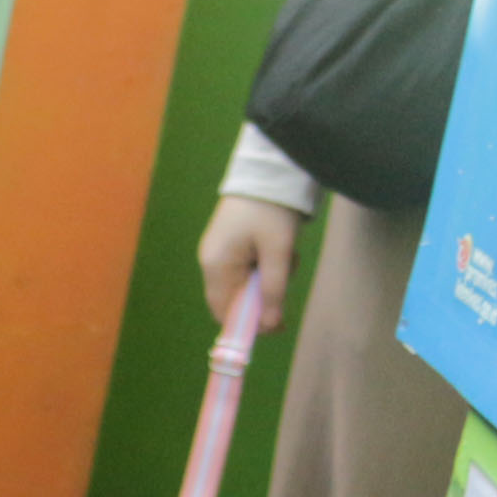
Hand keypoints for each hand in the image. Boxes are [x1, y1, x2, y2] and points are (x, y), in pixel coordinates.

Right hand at [196, 195, 301, 329]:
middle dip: (262, 299)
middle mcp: (210, 262)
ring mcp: (217, 252)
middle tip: (286, 280)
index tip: (277, 323)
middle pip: (233, 299)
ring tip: (286, 258)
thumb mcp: (279, 252)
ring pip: (241, 285)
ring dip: (266, 281)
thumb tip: (271, 325)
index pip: (224, 311)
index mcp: (217, 265)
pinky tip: (277, 250)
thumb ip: (274, 289)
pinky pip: (243, 270)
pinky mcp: (227, 244)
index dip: (248, 323)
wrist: (268, 172)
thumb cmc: (272, 212)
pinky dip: (262, 268)